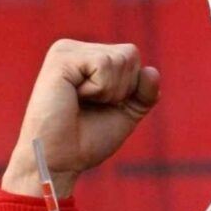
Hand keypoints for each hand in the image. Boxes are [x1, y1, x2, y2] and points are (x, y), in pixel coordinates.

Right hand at [2, 40, 160, 197]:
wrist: (58, 161)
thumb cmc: (86, 140)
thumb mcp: (126, 113)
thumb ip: (145, 92)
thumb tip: (152, 71)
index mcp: (87, 57)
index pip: (132, 56)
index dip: (130, 88)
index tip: (101, 106)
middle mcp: (74, 49)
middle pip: (130, 54)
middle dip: (122, 89)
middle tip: (91, 106)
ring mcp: (65, 51)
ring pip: (120, 60)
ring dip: (109, 91)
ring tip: (81, 103)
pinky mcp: (61, 58)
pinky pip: (104, 64)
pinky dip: (100, 89)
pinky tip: (74, 97)